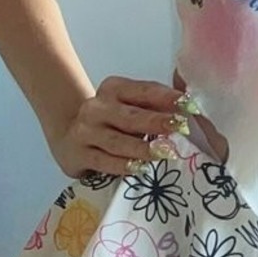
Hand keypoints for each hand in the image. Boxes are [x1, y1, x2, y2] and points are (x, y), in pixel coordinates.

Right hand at [50, 75, 200, 178]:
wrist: (67, 135)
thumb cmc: (111, 120)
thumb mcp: (128, 105)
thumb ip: (154, 104)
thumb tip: (189, 105)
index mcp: (113, 88)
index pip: (144, 91)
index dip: (167, 98)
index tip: (189, 105)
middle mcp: (97, 106)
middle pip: (131, 116)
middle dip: (157, 121)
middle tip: (180, 127)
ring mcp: (85, 131)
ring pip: (118, 141)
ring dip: (143, 147)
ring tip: (166, 152)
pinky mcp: (78, 154)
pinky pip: (104, 161)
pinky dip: (123, 165)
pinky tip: (140, 168)